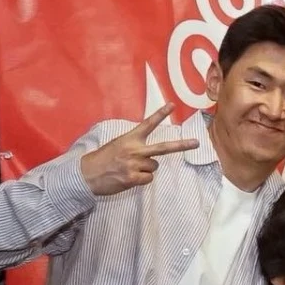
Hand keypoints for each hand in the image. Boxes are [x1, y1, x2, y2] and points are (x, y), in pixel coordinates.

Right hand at [78, 104, 199, 196]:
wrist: (87, 174)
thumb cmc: (103, 159)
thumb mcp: (117, 145)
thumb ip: (134, 146)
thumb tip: (151, 156)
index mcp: (130, 138)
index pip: (148, 124)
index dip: (160, 114)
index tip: (172, 105)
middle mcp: (134, 150)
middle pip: (163, 148)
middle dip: (181, 145)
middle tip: (197, 143)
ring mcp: (134, 164)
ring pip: (154, 167)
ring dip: (146, 169)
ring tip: (130, 168)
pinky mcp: (133, 178)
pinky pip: (148, 179)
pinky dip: (142, 179)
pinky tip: (129, 177)